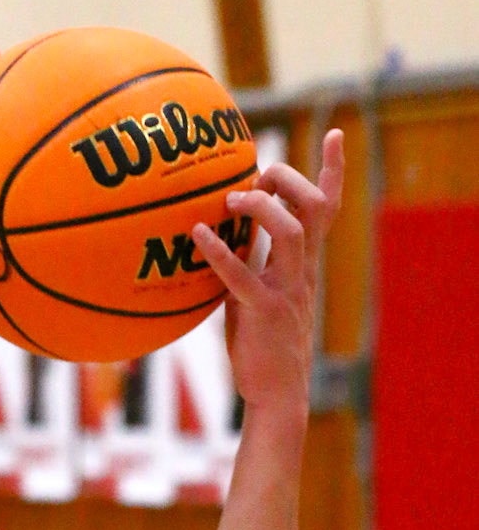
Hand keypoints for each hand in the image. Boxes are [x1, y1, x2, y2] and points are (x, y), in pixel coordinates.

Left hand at [192, 130, 344, 418]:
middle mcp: (302, 272)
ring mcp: (287, 291)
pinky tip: (197, 235)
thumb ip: (249, 266)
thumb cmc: (263, 348)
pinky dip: (220, 252)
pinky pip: (243, 275)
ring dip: (262, 209)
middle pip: (314, 209)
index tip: (332, 134)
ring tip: (231, 201)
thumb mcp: (258, 297)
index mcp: (304, 266)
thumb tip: (220, 238)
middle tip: (259, 178)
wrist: (277, 396)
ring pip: (293, 233)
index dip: (332, 171)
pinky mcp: (264, 312)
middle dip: (291, 181)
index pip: (327, 209)